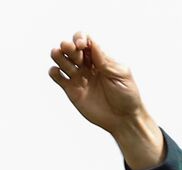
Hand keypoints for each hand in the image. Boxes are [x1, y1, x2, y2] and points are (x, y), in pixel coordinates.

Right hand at [48, 32, 164, 169]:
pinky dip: (54, 72)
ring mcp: (79, 78)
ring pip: (62, 60)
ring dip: (58, 55)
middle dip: (68, 46)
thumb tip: (91, 44)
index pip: (86, 41)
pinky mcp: (72, 91)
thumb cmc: (127, 96)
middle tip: (69, 49)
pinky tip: (57, 72)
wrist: (124, 119)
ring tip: (57, 54)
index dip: (80, 38)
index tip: (81, 45)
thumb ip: (105, 60)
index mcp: (101, 58)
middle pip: (72, 49)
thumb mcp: (120, 74)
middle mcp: (88, 66)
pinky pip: (58, 77)